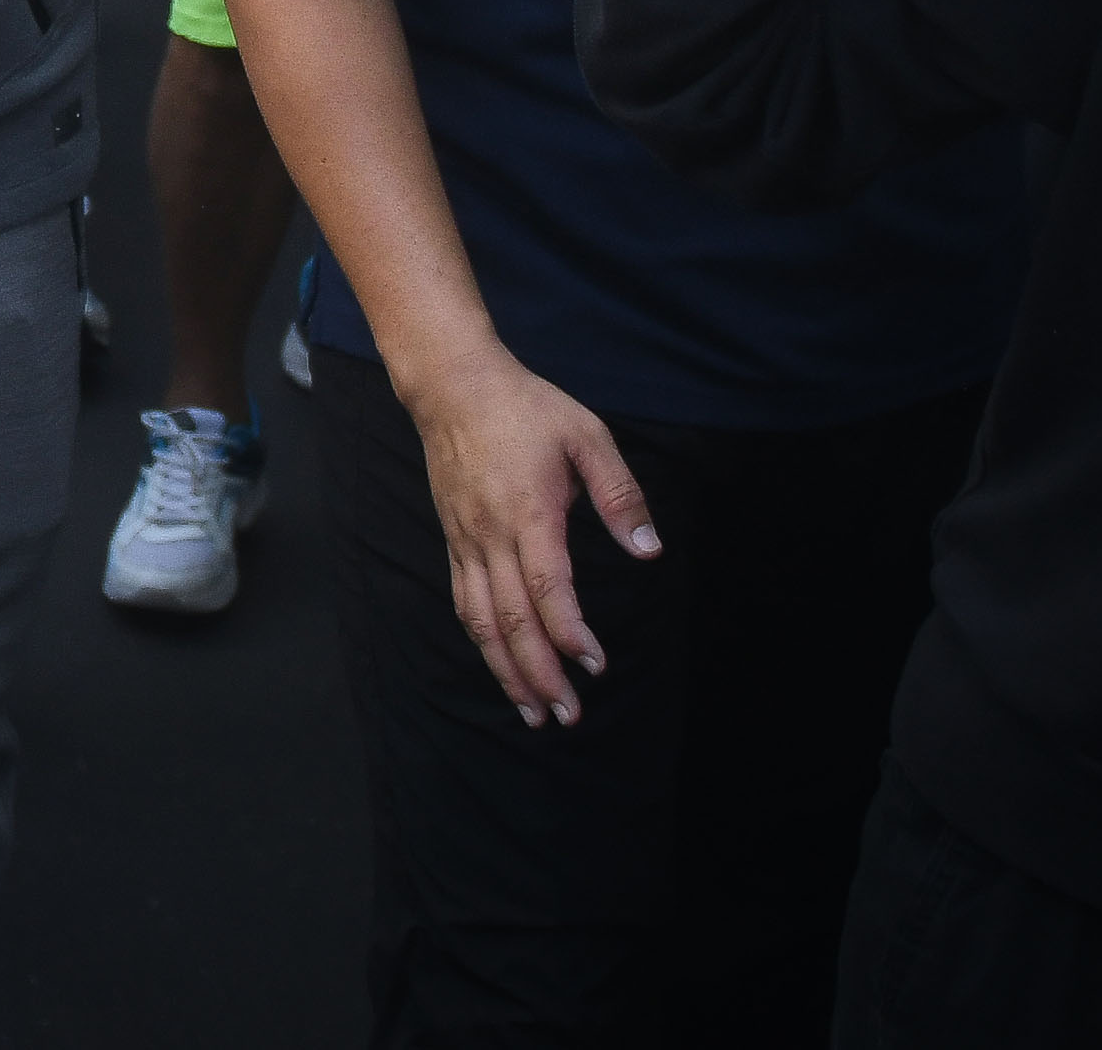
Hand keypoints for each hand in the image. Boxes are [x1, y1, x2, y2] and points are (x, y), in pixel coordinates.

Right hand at [398, 339, 658, 724]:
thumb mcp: (587, 436)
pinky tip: (500, 665)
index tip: (596, 665)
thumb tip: (648, 551)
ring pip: (480, 620)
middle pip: (510, 619)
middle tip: (567, 715)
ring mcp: (466, 540)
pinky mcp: (454, 539)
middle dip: (539, 673)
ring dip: (507, 671)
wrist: (453, 386)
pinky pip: (463, 601)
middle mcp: (491, 536)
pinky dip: (482, 641)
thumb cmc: (527, 407)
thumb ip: (620, 495)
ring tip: (532, 712)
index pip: (547, 589)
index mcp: (529, 512)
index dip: (571, 634)